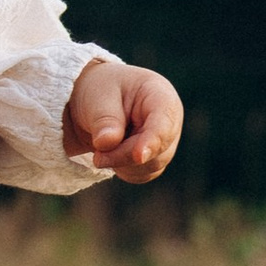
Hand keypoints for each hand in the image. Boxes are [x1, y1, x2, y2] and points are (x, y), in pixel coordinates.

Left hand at [63, 56, 182, 182]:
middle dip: (124, 155)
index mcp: (160, 96)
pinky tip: (110, 156)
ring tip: (100, 149)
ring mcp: (164, 141)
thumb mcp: (97, 97)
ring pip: (151, 166)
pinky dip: (124, 171)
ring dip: (122, 164)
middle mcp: (169, 121)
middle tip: (97, 156)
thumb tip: (107, 143)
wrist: (96, 102)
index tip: (139, 156)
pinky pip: (143, 175)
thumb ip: (104, 120)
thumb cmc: (101, 91)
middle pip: (158, 150)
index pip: (164, 123)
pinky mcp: (155, 159)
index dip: (153, 141)